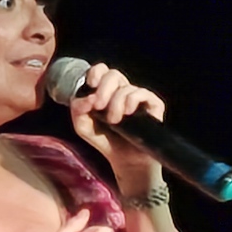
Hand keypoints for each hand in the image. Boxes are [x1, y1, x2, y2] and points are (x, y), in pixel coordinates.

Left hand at [63, 62, 168, 200]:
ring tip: (114, 121)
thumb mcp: (83, 126)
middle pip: (113, 74)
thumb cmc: (104, 140)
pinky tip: (128, 112)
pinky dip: (132, 100)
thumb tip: (89, 97)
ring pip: (126, 87)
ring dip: (116, 104)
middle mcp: (122, 90)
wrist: (124, 161)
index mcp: (105, 91)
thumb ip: (78, 109)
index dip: (95, 72)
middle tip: (99, 107)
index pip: (101, 70)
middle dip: (103, 89)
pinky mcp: (153, 105)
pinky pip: (142, 93)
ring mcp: (138, 97)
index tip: (91, 85)